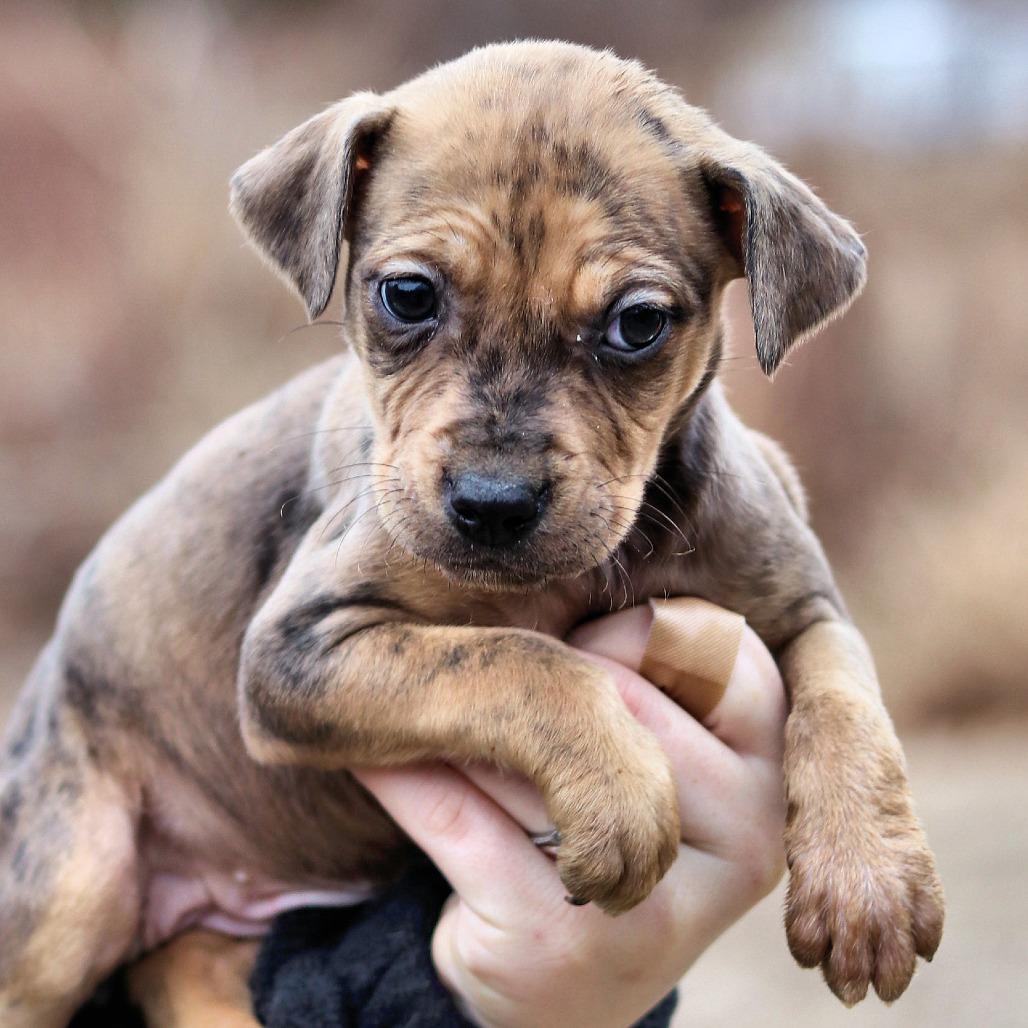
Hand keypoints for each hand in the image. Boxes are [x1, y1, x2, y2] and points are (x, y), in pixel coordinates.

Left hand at [355, 604, 786, 1027]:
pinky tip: (389, 762)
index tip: (586, 659)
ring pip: (532, 753)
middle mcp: (752, 832)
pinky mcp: (570, 940)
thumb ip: (643, 640)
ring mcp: (665, 897)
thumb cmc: (591, 806)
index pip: (705, 637)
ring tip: (461, 743)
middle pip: (611, 694)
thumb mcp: (638, 716)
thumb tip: (556, 534)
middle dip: (540, 689)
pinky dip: (406, 777)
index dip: (618, 633)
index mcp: (773, 762)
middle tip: (515, 719)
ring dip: (469, 736)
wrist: (551, 971)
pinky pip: (459, 813)